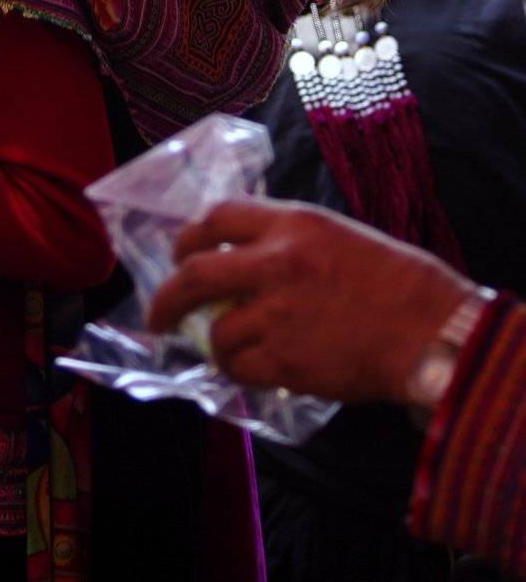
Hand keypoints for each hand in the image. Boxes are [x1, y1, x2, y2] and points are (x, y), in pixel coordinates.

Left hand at [146, 198, 473, 404]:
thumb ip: (284, 240)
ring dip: (212, 344)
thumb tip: (238, 258)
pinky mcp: (287, 361)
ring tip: (222, 350)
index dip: (189, 236)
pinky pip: (240, 368)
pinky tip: (248, 370)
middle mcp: (276, 263)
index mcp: (292, 224)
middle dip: (166, 296)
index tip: (180, 254)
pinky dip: (236, 371)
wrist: (430, 331)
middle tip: (158, 314)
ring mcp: (279, 313)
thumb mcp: (334, 234)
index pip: (217, 216)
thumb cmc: (392, 280)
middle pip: (194, 274)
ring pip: (216, 331)